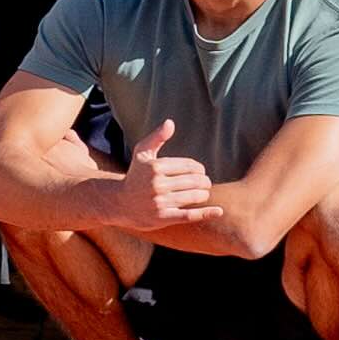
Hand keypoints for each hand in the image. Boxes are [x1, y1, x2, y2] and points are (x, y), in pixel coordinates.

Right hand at [105, 120, 221, 231]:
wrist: (120, 203)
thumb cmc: (135, 175)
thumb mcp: (142, 154)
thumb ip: (157, 137)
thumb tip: (170, 122)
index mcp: (156, 167)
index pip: (189, 166)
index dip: (199, 169)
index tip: (200, 172)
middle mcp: (158, 184)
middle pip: (194, 181)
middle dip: (204, 181)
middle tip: (205, 183)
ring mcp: (160, 202)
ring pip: (194, 196)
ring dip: (204, 194)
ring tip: (203, 193)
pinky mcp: (163, 218)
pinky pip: (189, 215)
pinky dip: (206, 213)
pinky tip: (219, 211)